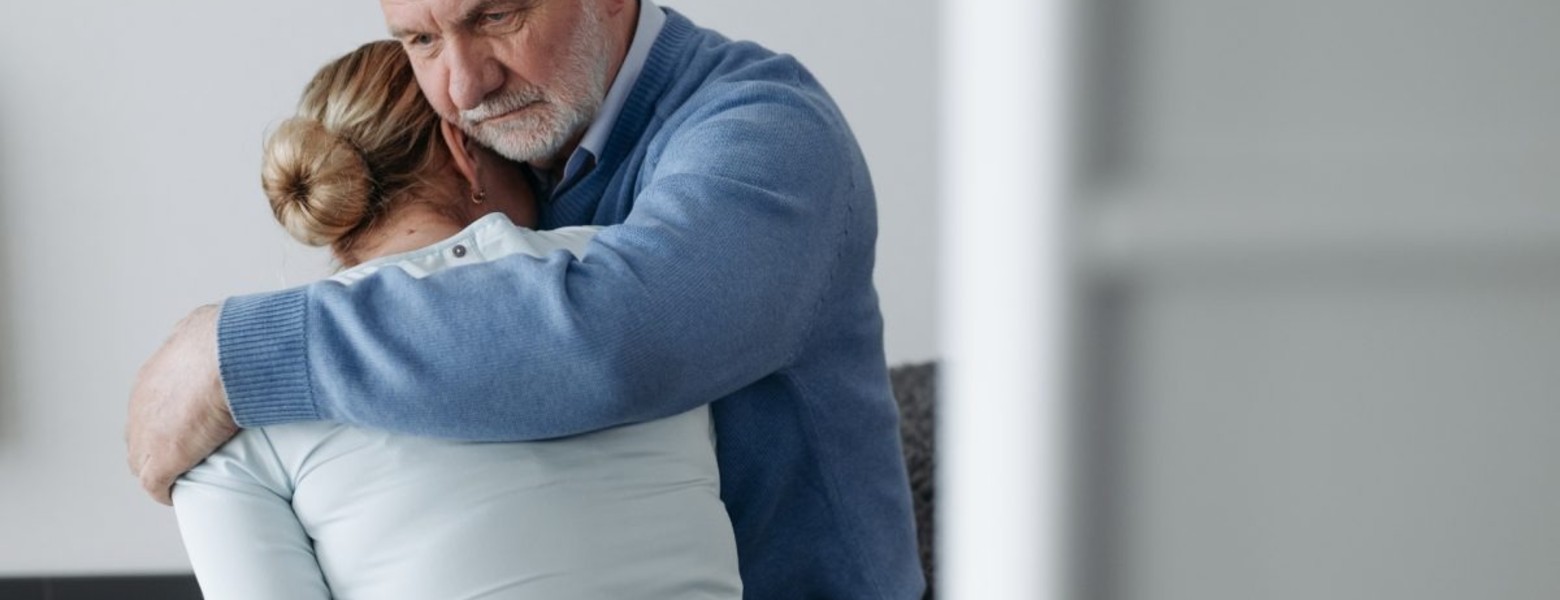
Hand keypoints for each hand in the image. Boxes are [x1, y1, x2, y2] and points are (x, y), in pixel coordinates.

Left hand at [126, 304, 237, 504]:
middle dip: (160, 444)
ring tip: (186, 475)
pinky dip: (166, 490)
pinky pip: (155, 485)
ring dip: (163, 467)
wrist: (227, 355)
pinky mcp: (160, 460)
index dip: (170, 419)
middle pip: (142, 433)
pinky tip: (179, 493)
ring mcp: (147, 433)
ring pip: (143, 460)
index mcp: (156, 374)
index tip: (191, 426)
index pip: (153, 405)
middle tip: (187, 453)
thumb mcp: (217, 329)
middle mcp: (143, 404)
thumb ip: (217, 337)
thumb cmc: (229, 340)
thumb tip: (236, 332)